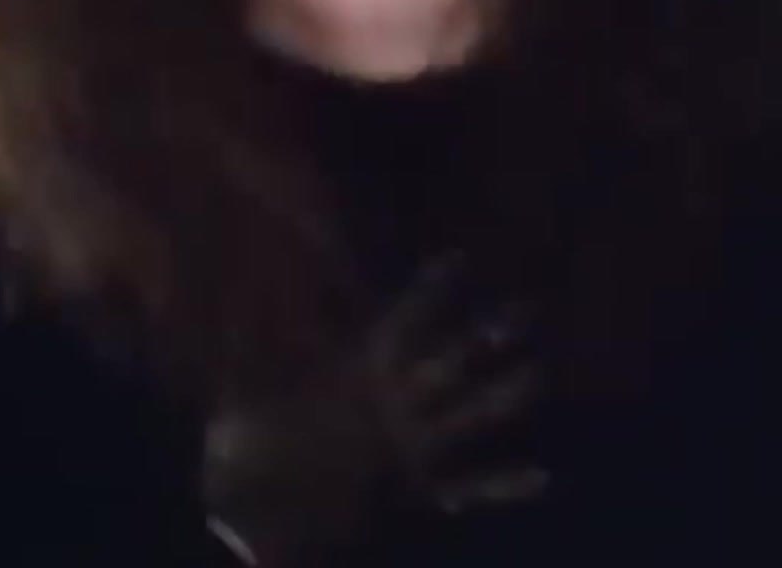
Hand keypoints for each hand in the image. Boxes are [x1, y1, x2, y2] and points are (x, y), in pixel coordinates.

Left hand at [202, 253, 547, 563]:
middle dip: (484, 334)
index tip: (458, 258)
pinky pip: (469, 489)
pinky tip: (545, 476)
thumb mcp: (242, 392)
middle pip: (449, 360)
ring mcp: (409, 448)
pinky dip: (505, 484)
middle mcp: (393, 403)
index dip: (428, 291)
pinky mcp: (413, 494)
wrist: (245, 523)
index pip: (401, 320)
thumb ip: (248, 348)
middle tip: (526, 307)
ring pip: (467, 416)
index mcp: (355, 370)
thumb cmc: (242, 451)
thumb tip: (235, 298)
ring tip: (538, 374)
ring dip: (502, 396)